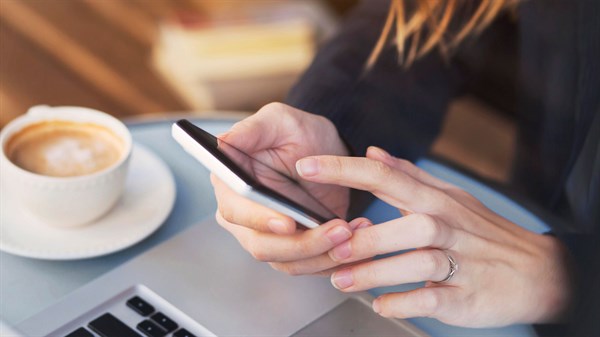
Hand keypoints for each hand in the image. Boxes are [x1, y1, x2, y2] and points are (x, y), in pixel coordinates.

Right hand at [212, 103, 355, 273]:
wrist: (327, 152)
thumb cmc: (298, 132)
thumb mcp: (278, 120)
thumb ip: (251, 130)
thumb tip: (221, 142)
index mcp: (230, 185)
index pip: (235, 211)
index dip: (259, 220)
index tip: (287, 222)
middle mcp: (243, 216)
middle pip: (262, 245)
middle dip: (302, 243)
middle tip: (338, 230)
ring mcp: (267, 236)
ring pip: (288, 261)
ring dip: (323, 253)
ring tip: (353, 232)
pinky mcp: (293, 249)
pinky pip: (309, 266)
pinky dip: (334, 258)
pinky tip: (357, 239)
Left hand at [295, 146, 573, 326]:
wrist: (537, 271)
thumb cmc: (482, 232)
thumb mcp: (448, 196)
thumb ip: (407, 176)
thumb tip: (372, 153)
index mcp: (435, 200)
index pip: (386, 176)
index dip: (343, 170)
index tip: (306, 166)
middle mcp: (447, 227)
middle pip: (407, 224)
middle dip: (364, 237)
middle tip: (330, 246)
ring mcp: (460, 262)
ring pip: (418, 262)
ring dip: (376, 272)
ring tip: (343, 280)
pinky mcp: (465, 296)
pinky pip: (431, 299)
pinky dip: (402, 303)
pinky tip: (380, 304)